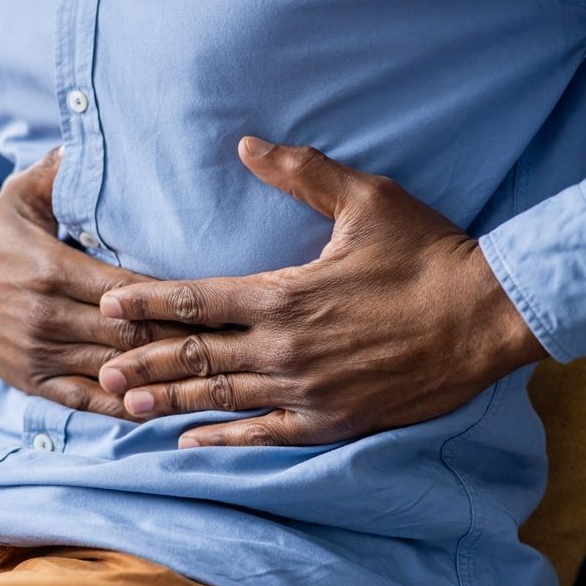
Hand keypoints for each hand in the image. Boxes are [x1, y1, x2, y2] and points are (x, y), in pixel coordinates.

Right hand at [0, 148, 196, 416]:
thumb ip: (56, 171)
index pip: (125, 291)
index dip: (171, 300)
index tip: (214, 302)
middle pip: (128, 334)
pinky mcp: (34, 382)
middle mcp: (46, 316)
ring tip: (209, 374)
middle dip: (179, 339)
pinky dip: (123, 406)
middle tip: (228, 341)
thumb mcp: (19, 197)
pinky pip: (86, 401)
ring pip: (113, 371)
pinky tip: (160, 404)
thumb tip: (87, 138)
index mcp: (50, 270)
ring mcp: (40, 354)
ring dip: (159, 376)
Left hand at [97, 137, 546, 446]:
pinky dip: (224, 438)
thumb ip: (300, 173)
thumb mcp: (367, 199)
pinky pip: (264, 434)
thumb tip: (246, 143)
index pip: (196, 300)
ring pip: (219, 396)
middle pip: (196, 354)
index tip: (106, 308)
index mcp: (283, 293)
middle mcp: (283, 346)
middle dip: (143, 360)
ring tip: (124, 405)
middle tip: (97, 368)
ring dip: (169, 400)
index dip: (147, 304)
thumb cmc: (427, 254)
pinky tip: (189, 443)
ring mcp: (305, 389)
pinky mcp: (330, 420)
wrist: (487, 317)